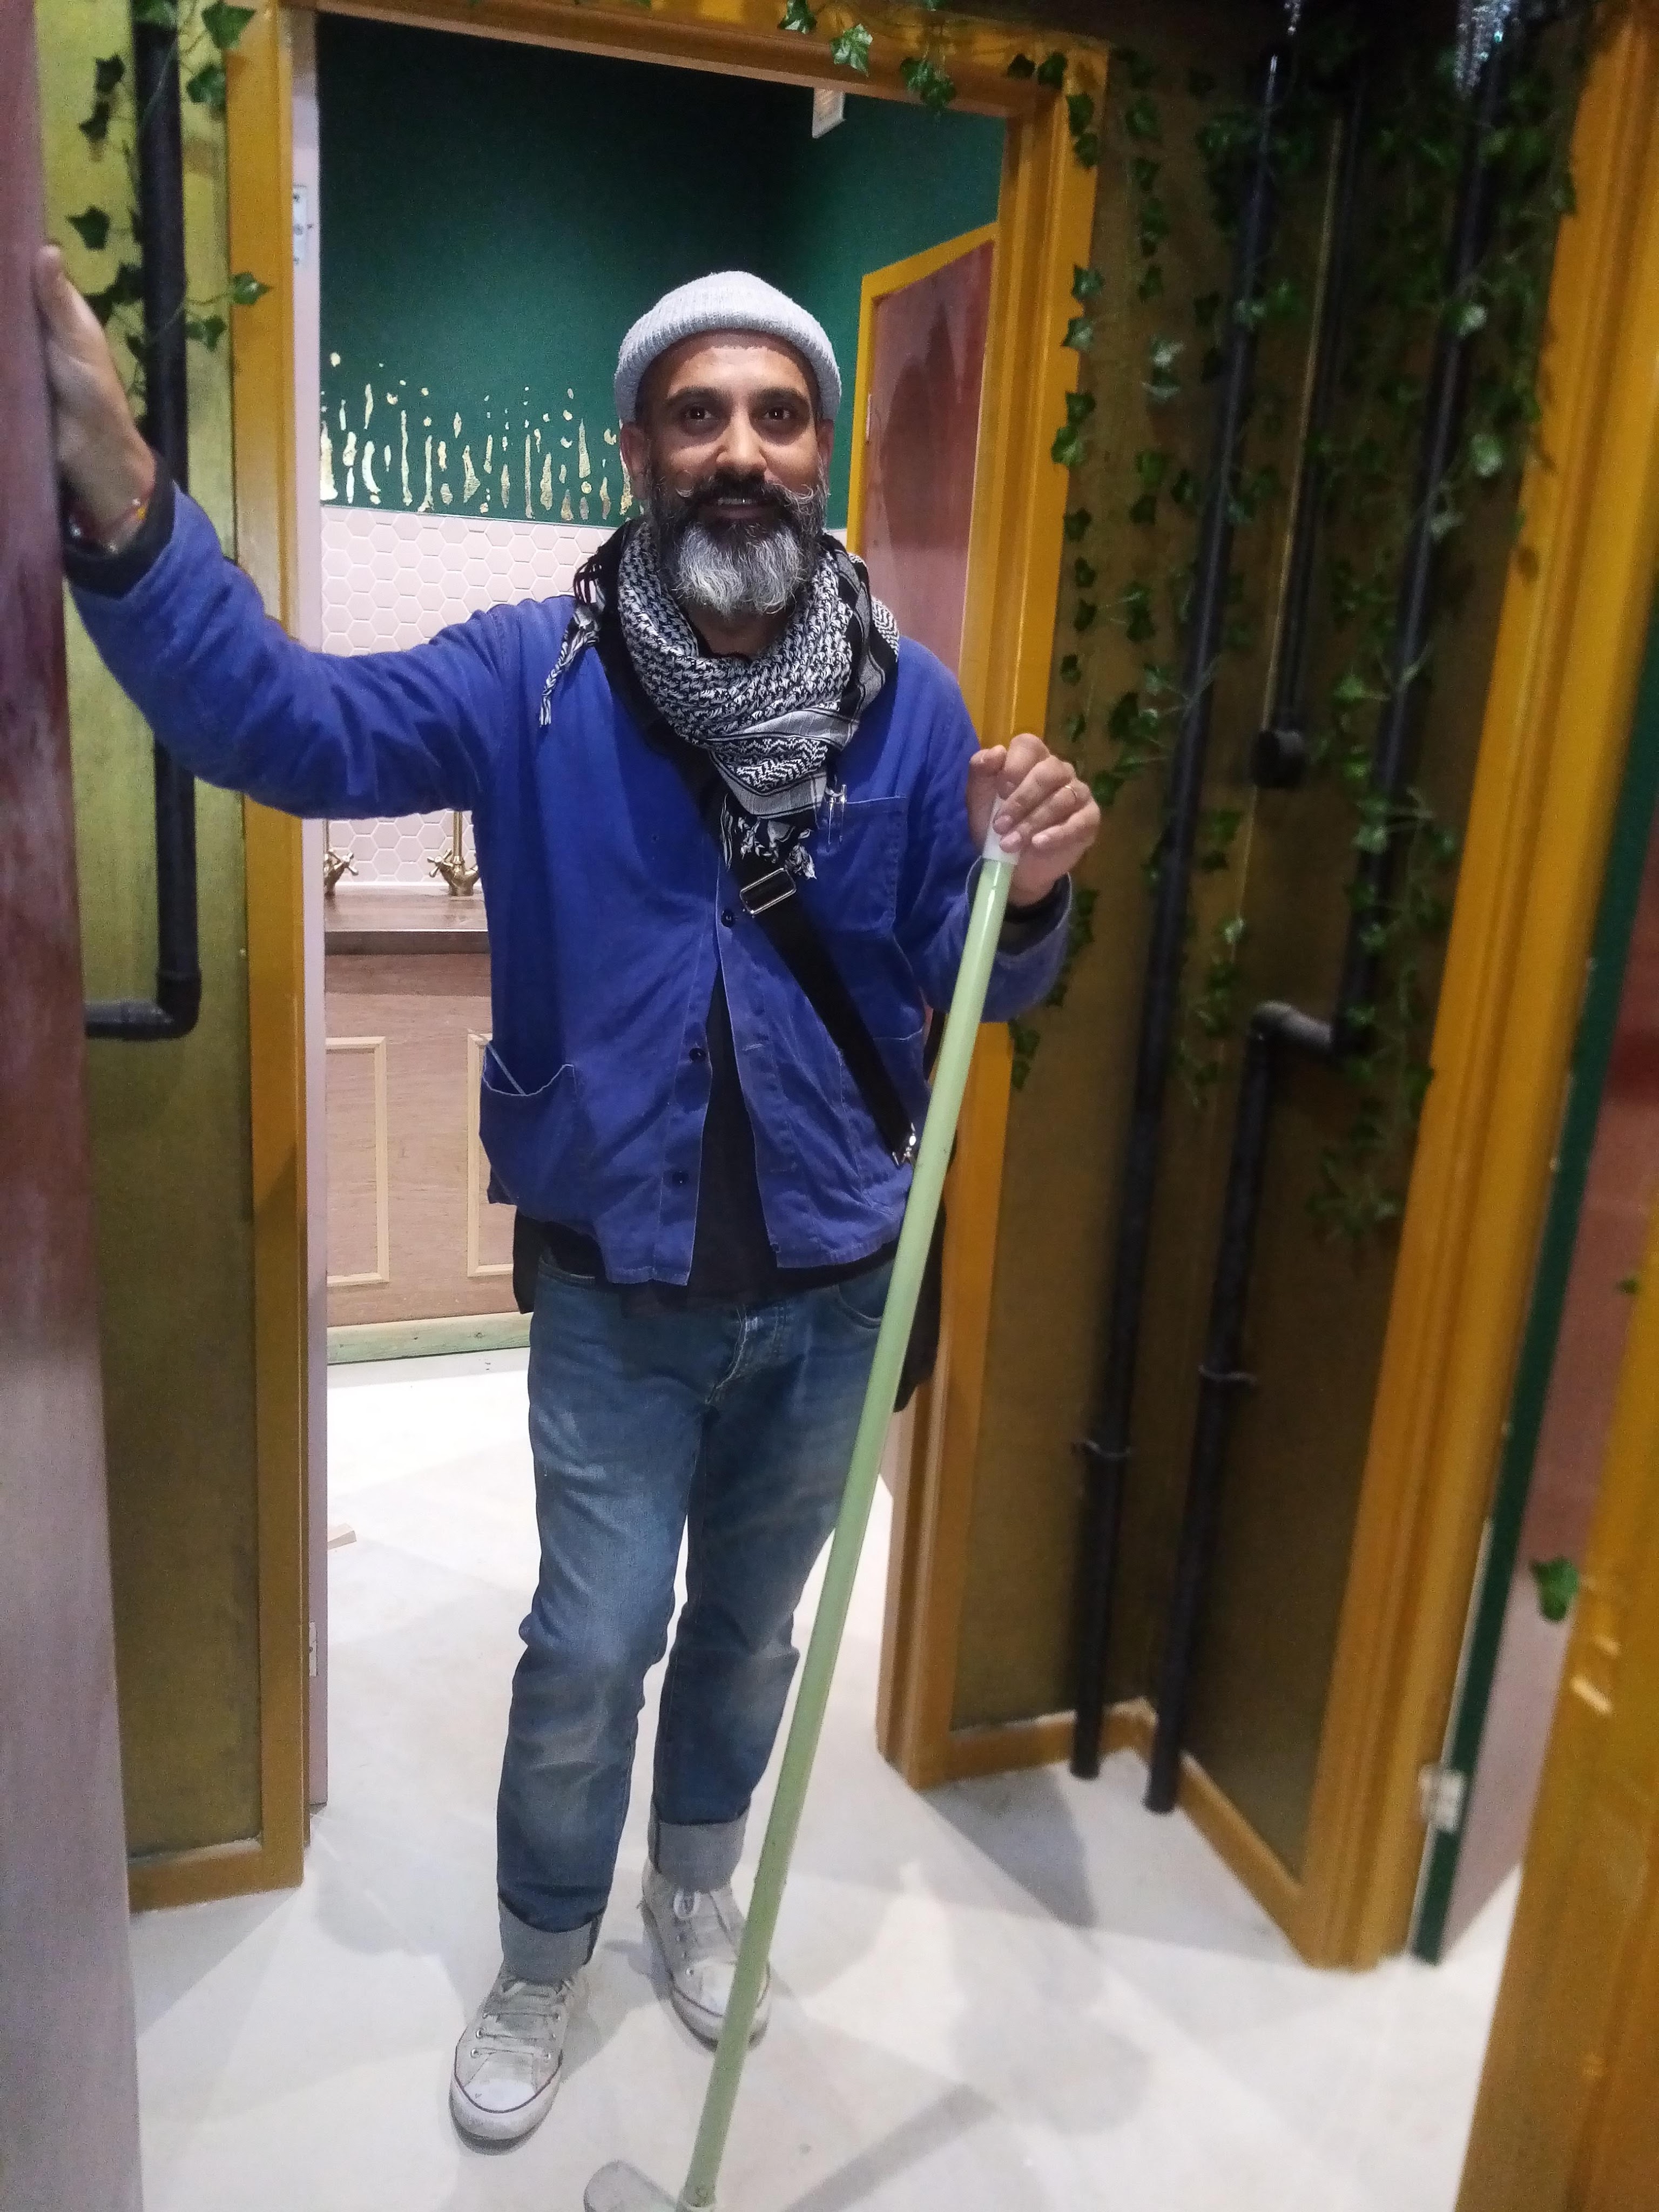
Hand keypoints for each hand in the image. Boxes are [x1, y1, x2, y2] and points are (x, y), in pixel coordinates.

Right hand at [33, 244, 155, 536]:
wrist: (90, 447)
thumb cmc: (93, 390)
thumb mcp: (77, 340)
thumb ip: (58, 300)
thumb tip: (48, 248)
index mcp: (55, 309)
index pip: (23, 271)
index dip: (5, 255)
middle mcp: (32, 324)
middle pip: (5, 299)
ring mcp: (15, 351)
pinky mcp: (6, 378)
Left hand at [967, 732, 1100, 909]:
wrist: (1015, 865)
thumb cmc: (999, 826)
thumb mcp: (979, 800)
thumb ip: (981, 771)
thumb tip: (996, 752)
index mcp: (1032, 759)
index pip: (1028, 745)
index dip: (1013, 766)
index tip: (1000, 792)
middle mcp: (1059, 770)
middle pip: (1048, 772)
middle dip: (1021, 800)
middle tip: (1000, 826)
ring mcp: (1078, 792)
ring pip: (1062, 798)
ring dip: (1032, 822)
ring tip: (1010, 843)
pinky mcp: (1089, 818)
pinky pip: (1080, 821)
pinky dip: (1057, 834)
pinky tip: (1038, 844)